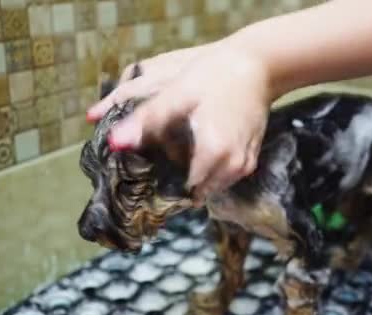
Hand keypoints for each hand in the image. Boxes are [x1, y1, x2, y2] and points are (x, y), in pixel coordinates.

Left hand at [86, 40, 272, 203]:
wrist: (259, 66)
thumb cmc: (216, 76)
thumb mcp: (177, 94)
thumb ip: (145, 120)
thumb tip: (113, 144)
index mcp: (213, 153)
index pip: (182, 189)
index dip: (163, 182)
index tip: (153, 168)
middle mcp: (232, 167)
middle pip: (196, 190)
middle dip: (179, 180)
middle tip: (167, 155)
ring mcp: (244, 166)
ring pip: (211, 186)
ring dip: (196, 176)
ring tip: (183, 149)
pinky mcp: (251, 160)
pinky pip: (224, 177)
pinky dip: (211, 170)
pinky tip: (202, 147)